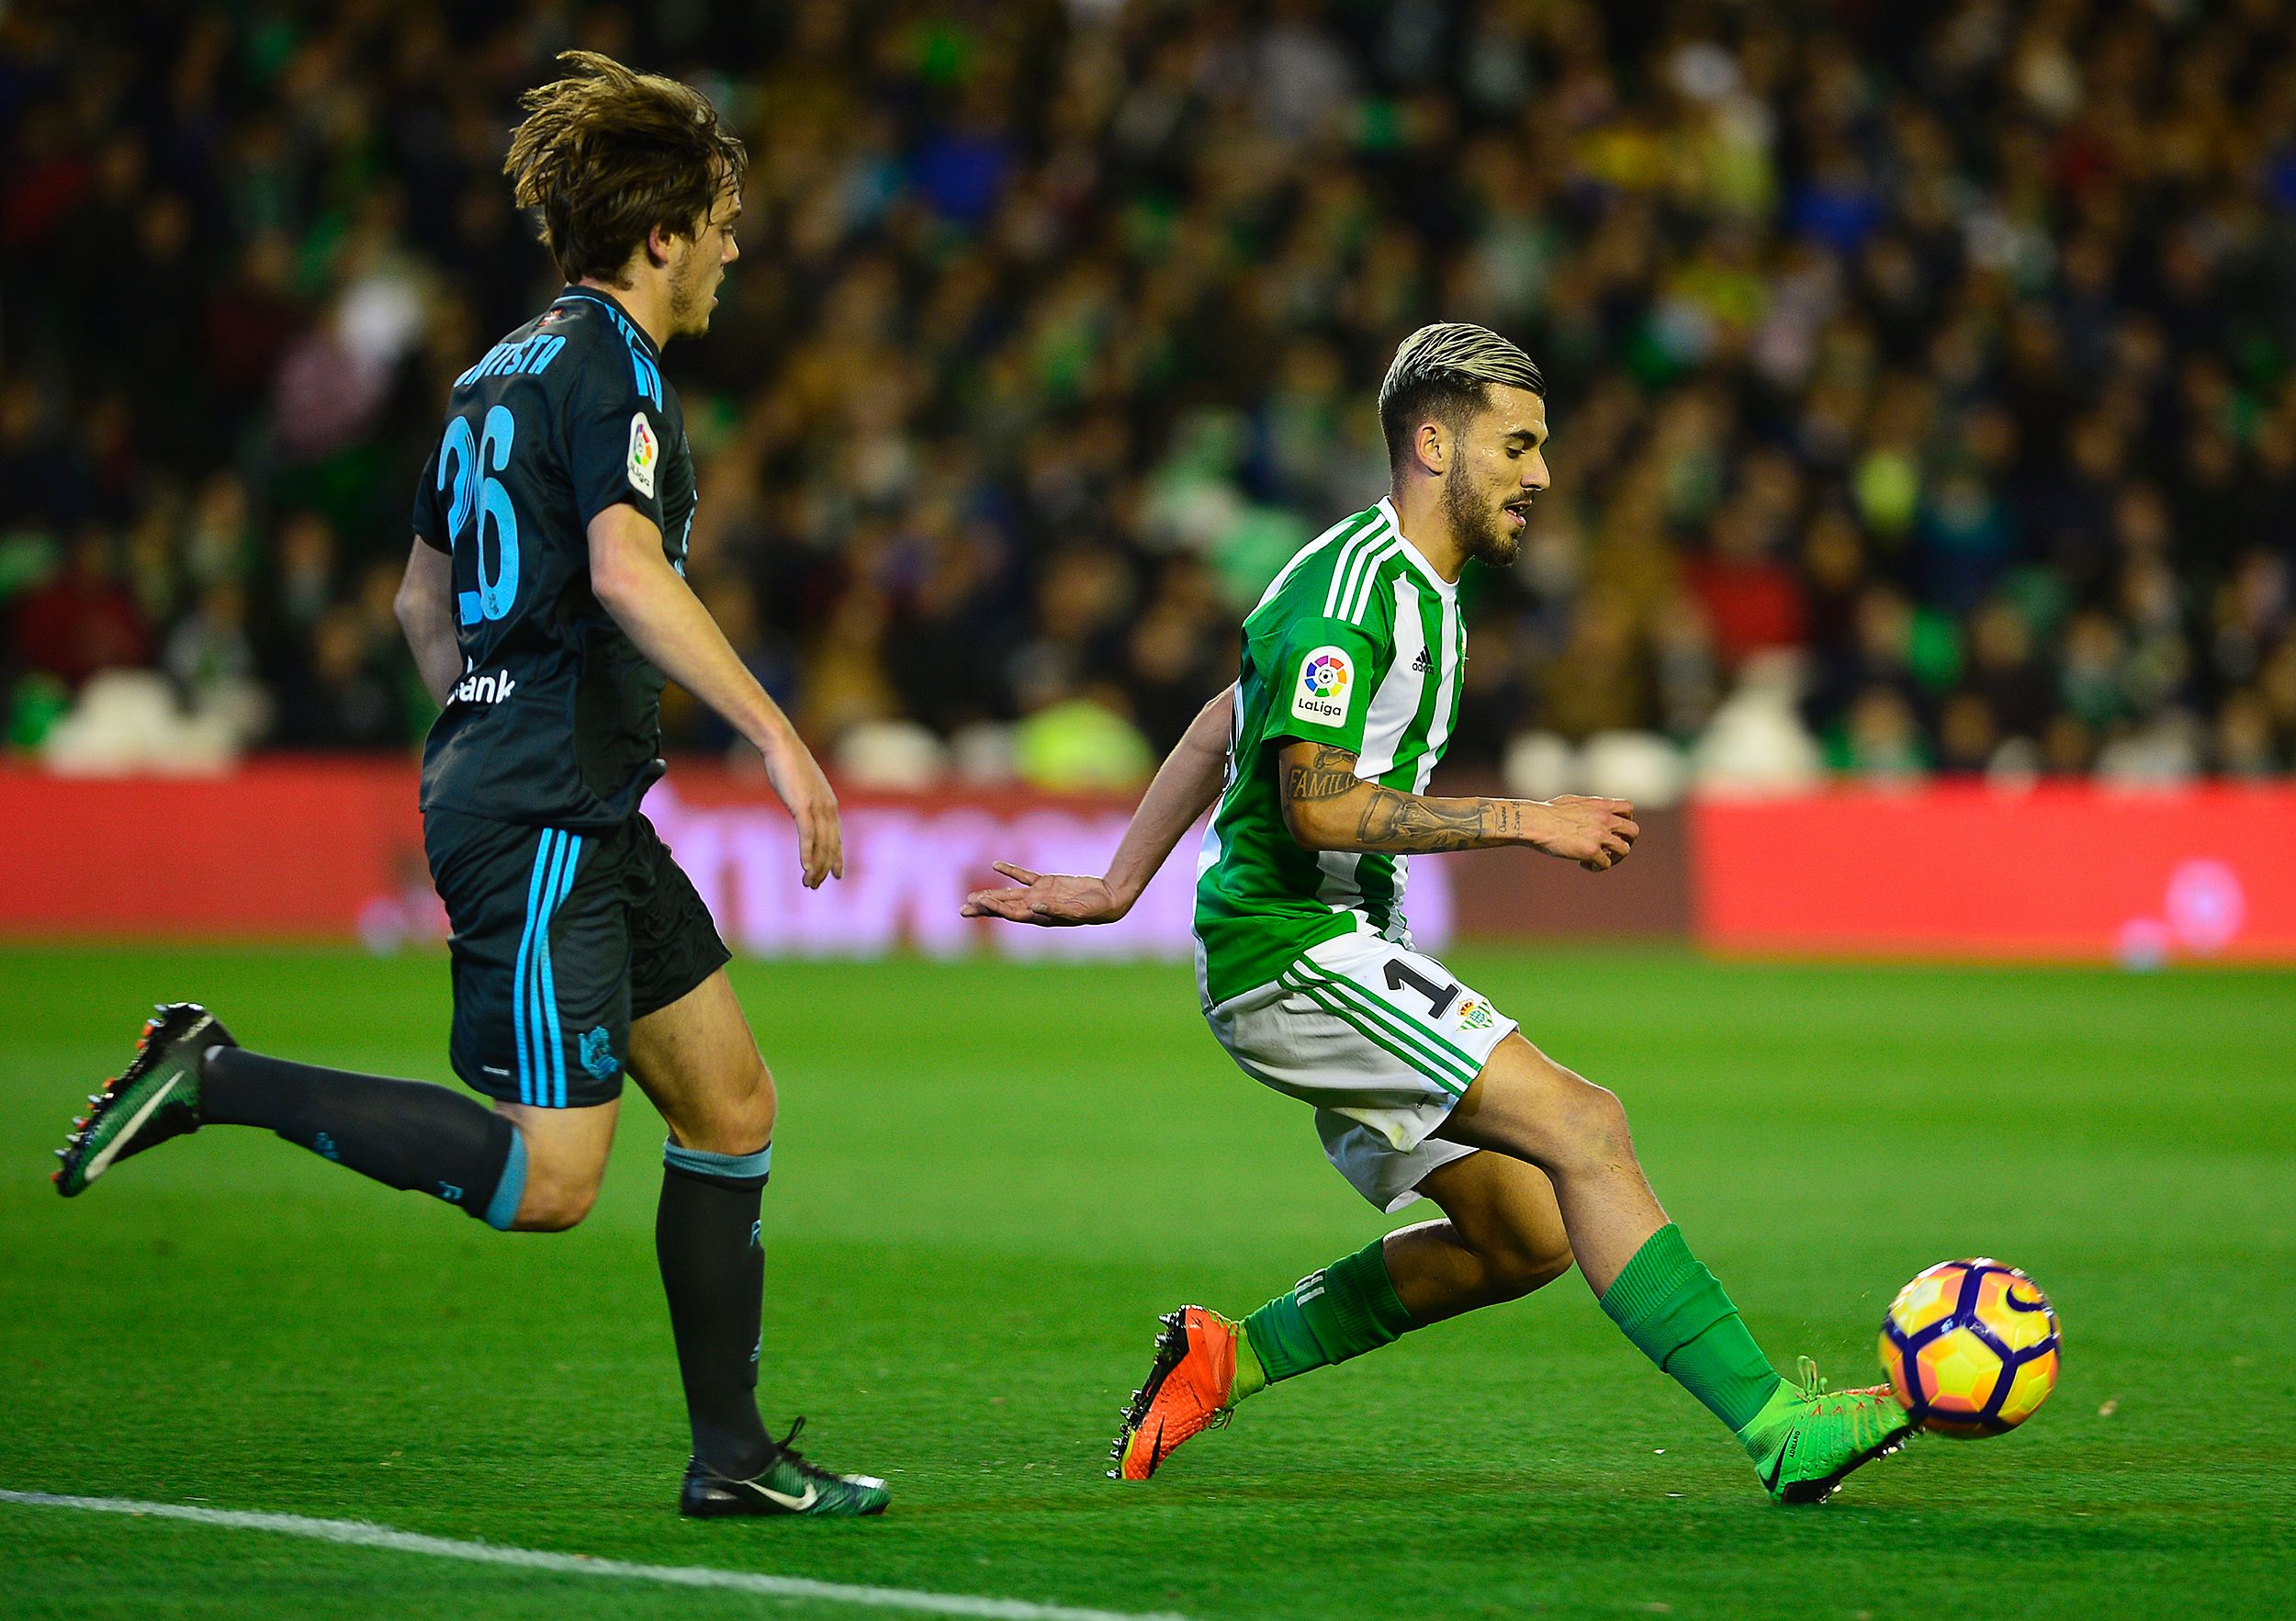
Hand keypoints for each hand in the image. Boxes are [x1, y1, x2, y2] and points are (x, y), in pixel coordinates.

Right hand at [758, 732, 842, 887]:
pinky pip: (807, 835)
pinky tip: (804, 867)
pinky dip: (807, 853)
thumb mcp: (802, 787)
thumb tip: (802, 810)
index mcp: (830, 804)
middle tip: (813, 885)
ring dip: (814, 866)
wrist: (782, 745)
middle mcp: (828, 808)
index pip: (836, 838)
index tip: (837, 875)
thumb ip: (806, 802)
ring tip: (808, 883)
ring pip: (820, 845)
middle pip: (830, 846)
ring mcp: (816, 808)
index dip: (837, 858)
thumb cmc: (789, 763)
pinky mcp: (802, 806)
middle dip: (823, 868)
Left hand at [961, 862, 1128, 925]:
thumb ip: (1056, 910)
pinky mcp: (1047, 883)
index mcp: (1040, 916)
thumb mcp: (1077, 911)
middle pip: (1004, 907)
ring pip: (1010, 894)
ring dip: (992, 894)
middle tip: (963, 909)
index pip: (1012, 913)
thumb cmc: (1095, 909)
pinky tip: (995, 865)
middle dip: (984, 908)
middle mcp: (1035, 907)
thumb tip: (1034, 906)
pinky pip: (1025, 877)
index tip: (981, 902)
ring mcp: (1040, 894)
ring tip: (972, 897)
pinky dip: (1011, 871)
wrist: (1108, 899)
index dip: (995, 908)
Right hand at [1526, 796, 1638, 871]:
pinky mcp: (1591, 851)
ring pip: (1624, 850)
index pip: (1628, 809)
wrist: (1535, 821)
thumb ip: (1587, 807)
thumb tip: (1587, 812)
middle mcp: (1604, 818)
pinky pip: (1605, 864)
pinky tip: (1583, 864)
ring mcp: (1600, 835)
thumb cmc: (1546, 812)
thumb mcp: (1572, 802)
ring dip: (1615, 858)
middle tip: (1612, 849)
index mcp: (1600, 805)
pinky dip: (1597, 867)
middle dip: (1626, 842)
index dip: (1625, 821)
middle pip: (1633, 831)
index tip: (1613, 830)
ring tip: (1600, 860)